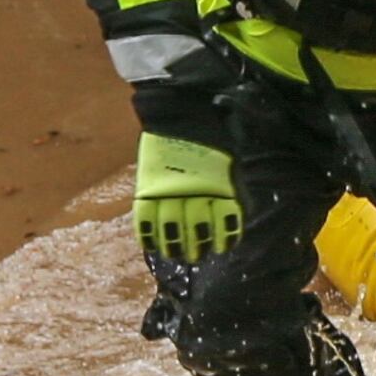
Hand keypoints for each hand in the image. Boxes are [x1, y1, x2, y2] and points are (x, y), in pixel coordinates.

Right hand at [132, 134, 242, 265]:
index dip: (223, 235)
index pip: (224, 218)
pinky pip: (144, 216)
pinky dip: (146, 233)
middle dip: (196, 244)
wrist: (183, 119)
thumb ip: (229, 190)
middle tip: (196, 256)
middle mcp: (194, 191)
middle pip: (196, 226)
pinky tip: (150, 245)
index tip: (222, 248)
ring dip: (172, 244)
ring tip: (174, 255)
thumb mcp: (229, 166)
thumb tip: (231, 215)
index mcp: (219, 186)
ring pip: (170, 225)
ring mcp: (168, 190)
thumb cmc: (212, 143)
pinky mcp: (147, 187)